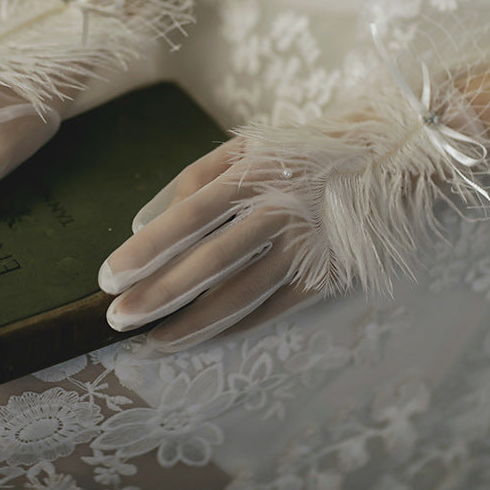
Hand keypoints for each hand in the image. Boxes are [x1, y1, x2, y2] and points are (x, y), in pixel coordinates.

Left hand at [97, 138, 322, 351]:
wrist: (380, 155)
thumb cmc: (295, 153)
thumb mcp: (245, 148)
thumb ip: (193, 179)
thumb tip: (144, 224)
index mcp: (253, 173)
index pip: (189, 217)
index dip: (147, 250)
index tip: (109, 278)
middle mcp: (281, 209)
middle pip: (211, 262)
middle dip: (160, 295)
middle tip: (119, 320)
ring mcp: (307, 245)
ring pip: (243, 294)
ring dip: (195, 323)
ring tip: (155, 341)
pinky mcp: (328, 272)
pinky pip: (274, 307)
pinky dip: (238, 324)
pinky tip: (207, 335)